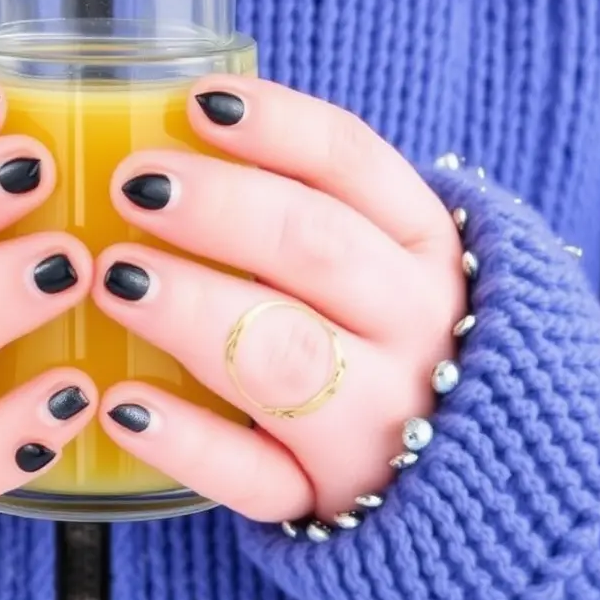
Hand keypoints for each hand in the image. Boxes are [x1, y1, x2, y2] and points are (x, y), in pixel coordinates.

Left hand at [92, 75, 466, 522]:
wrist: (485, 474)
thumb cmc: (388, 338)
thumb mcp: (383, 262)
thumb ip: (306, 209)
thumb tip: (175, 129)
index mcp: (421, 246)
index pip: (352, 163)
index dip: (273, 125)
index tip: (197, 102)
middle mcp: (414, 325)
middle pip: (315, 249)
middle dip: (221, 209)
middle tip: (135, 183)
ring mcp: (379, 419)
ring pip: (286, 358)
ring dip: (194, 311)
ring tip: (113, 276)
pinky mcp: (330, 497)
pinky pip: (257, 475)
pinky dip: (186, 442)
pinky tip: (120, 406)